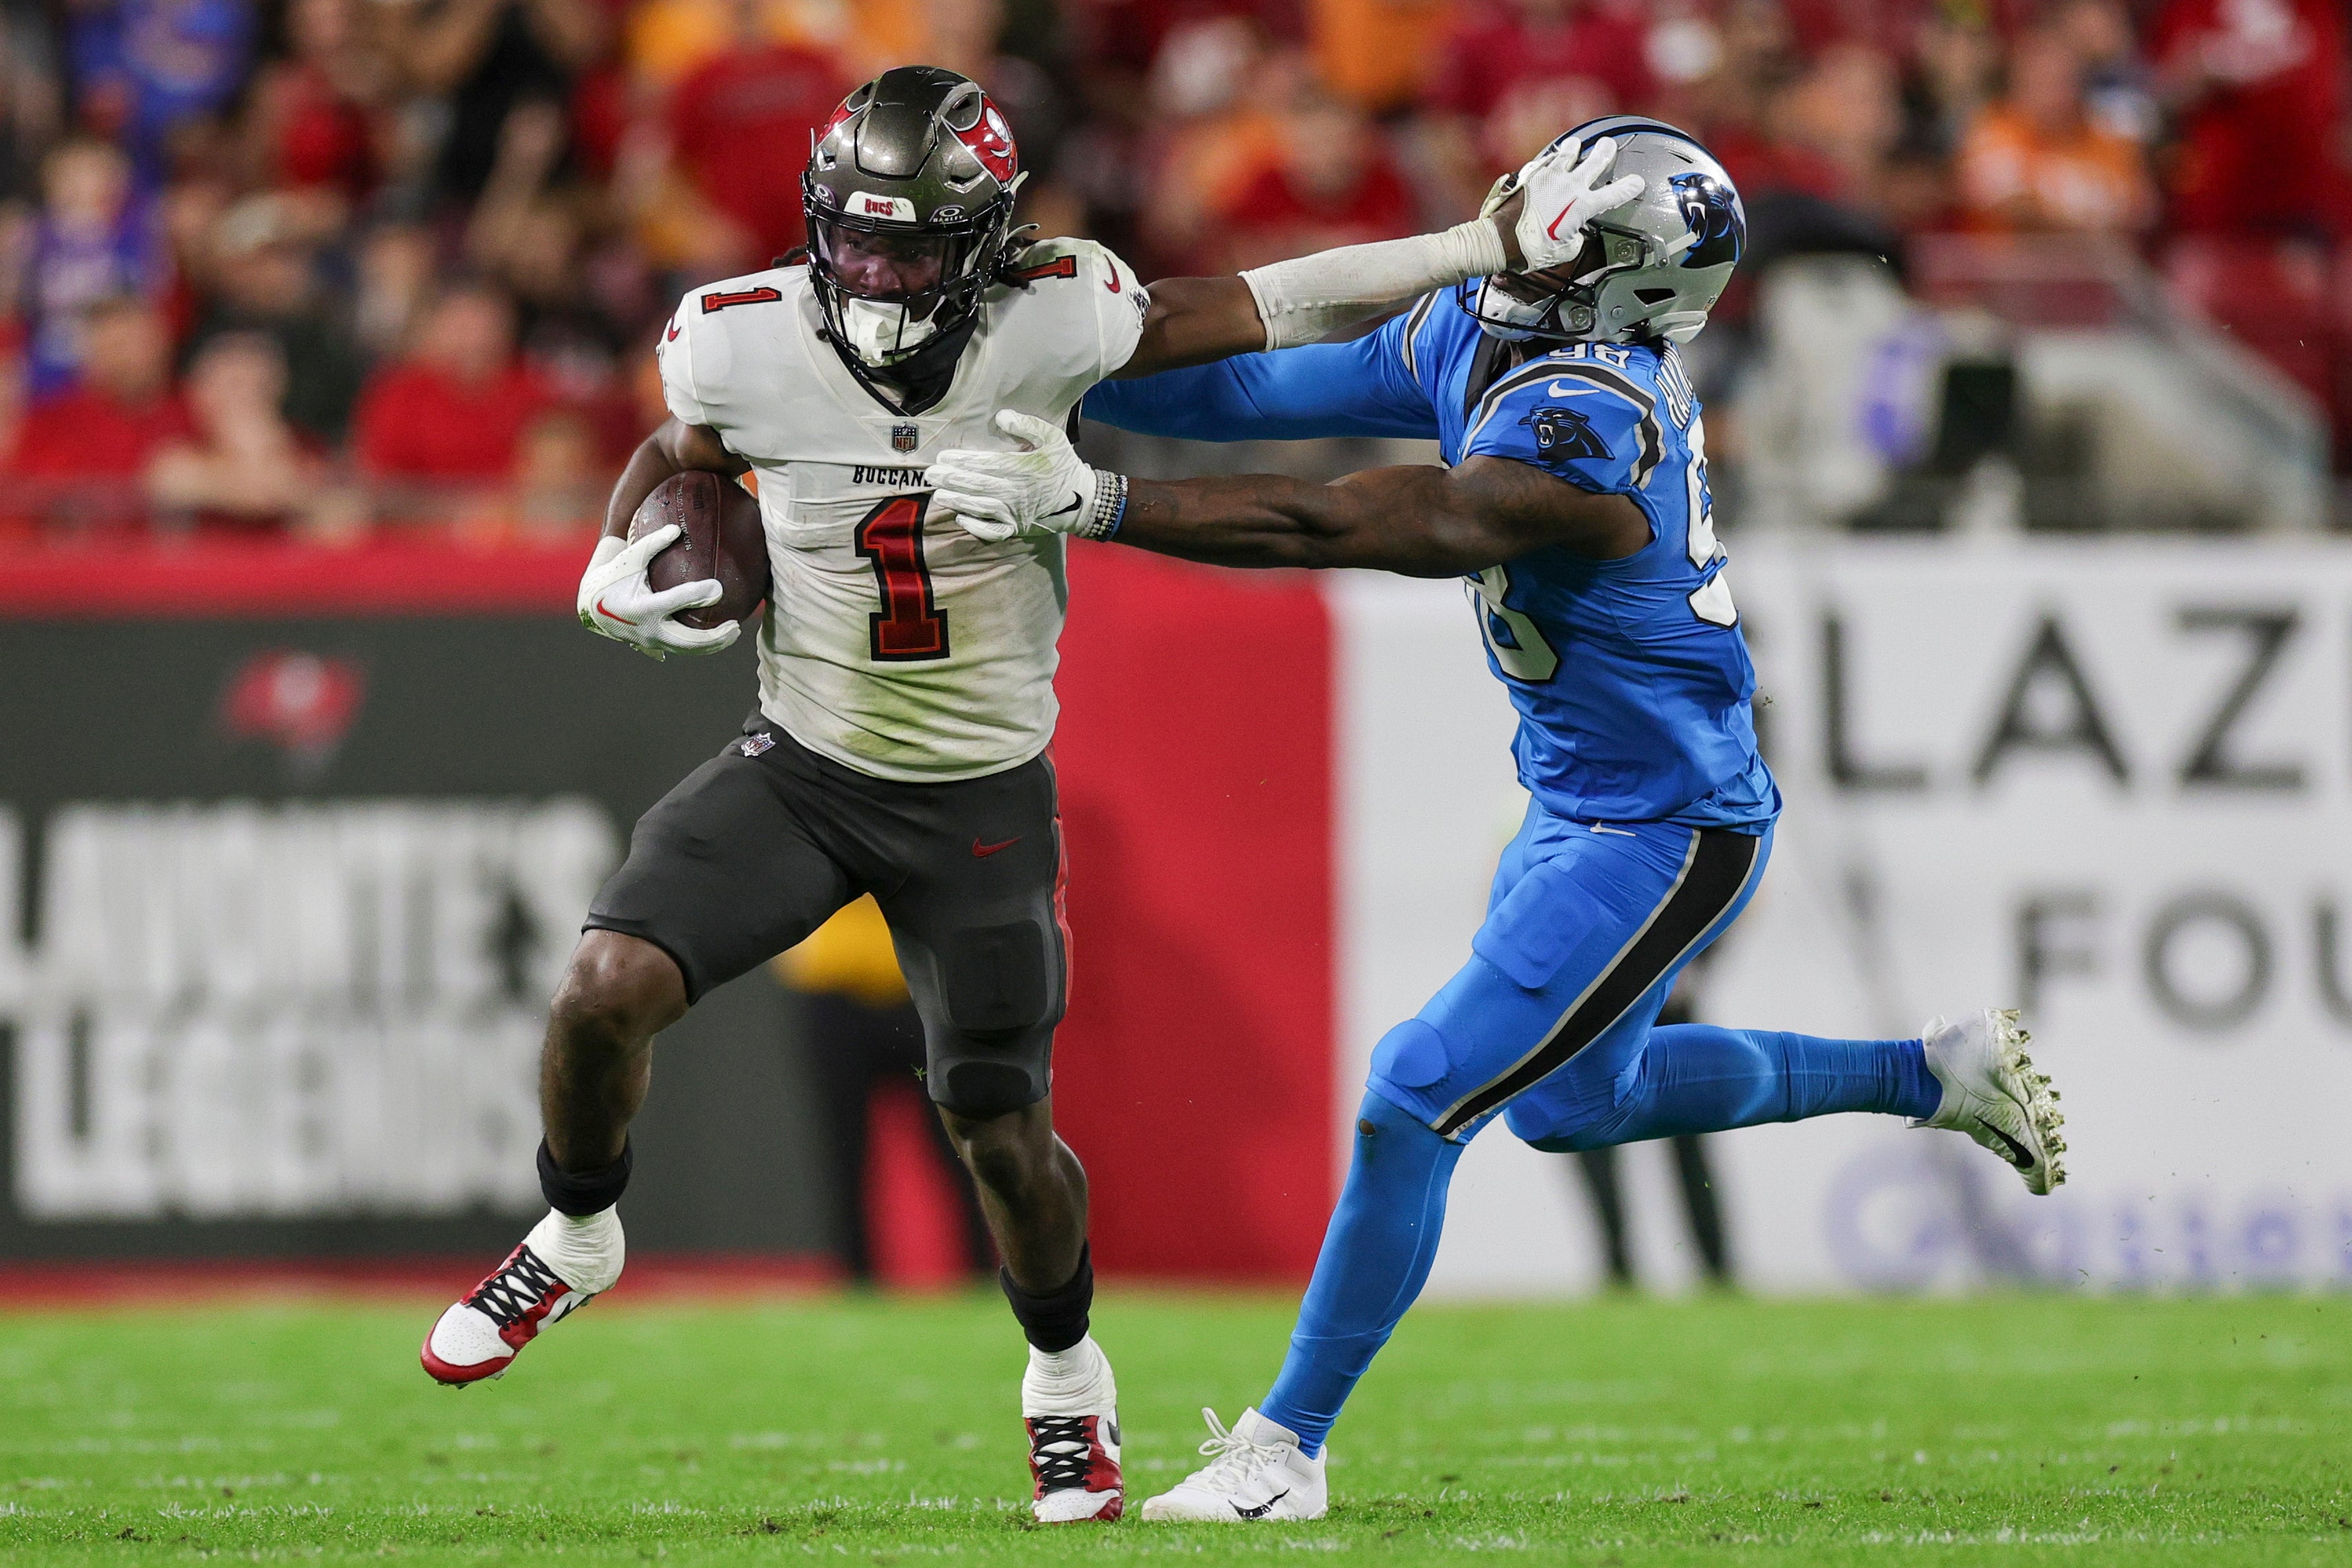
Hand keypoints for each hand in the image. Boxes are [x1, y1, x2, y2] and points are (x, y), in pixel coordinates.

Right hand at [576, 527, 739, 658]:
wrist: (590, 603)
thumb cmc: (612, 574)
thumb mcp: (630, 557)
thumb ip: (652, 543)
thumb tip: (677, 528)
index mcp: (641, 607)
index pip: (675, 602)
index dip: (698, 595)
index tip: (719, 588)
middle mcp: (646, 629)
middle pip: (687, 640)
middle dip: (714, 637)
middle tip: (737, 626)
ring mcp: (648, 642)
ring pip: (685, 649)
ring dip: (711, 645)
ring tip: (733, 633)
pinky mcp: (649, 646)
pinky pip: (677, 649)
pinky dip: (696, 648)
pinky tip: (715, 643)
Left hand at [929, 410, 1096, 542]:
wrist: (1083, 501)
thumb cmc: (1065, 466)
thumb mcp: (1053, 438)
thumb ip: (1028, 424)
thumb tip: (1001, 416)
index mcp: (1022, 468)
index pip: (985, 464)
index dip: (962, 461)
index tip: (943, 457)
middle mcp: (1015, 492)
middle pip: (977, 486)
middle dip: (951, 480)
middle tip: (930, 475)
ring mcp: (1015, 513)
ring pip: (980, 508)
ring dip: (957, 501)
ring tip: (939, 494)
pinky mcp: (1017, 529)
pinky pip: (993, 531)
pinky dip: (976, 527)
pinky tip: (961, 518)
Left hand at [1507, 136, 1645, 275]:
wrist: (1500, 240)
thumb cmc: (1530, 249)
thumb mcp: (1564, 252)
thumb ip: (1575, 237)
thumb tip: (1573, 232)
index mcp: (1582, 207)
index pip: (1615, 193)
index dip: (1629, 186)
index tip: (1637, 181)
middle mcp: (1569, 187)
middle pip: (1596, 160)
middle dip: (1606, 151)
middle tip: (1609, 145)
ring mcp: (1550, 177)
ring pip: (1569, 151)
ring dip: (1575, 147)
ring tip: (1576, 145)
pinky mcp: (1532, 174)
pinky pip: (1547, 159)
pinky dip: (1552, 159)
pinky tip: (1552, 160)